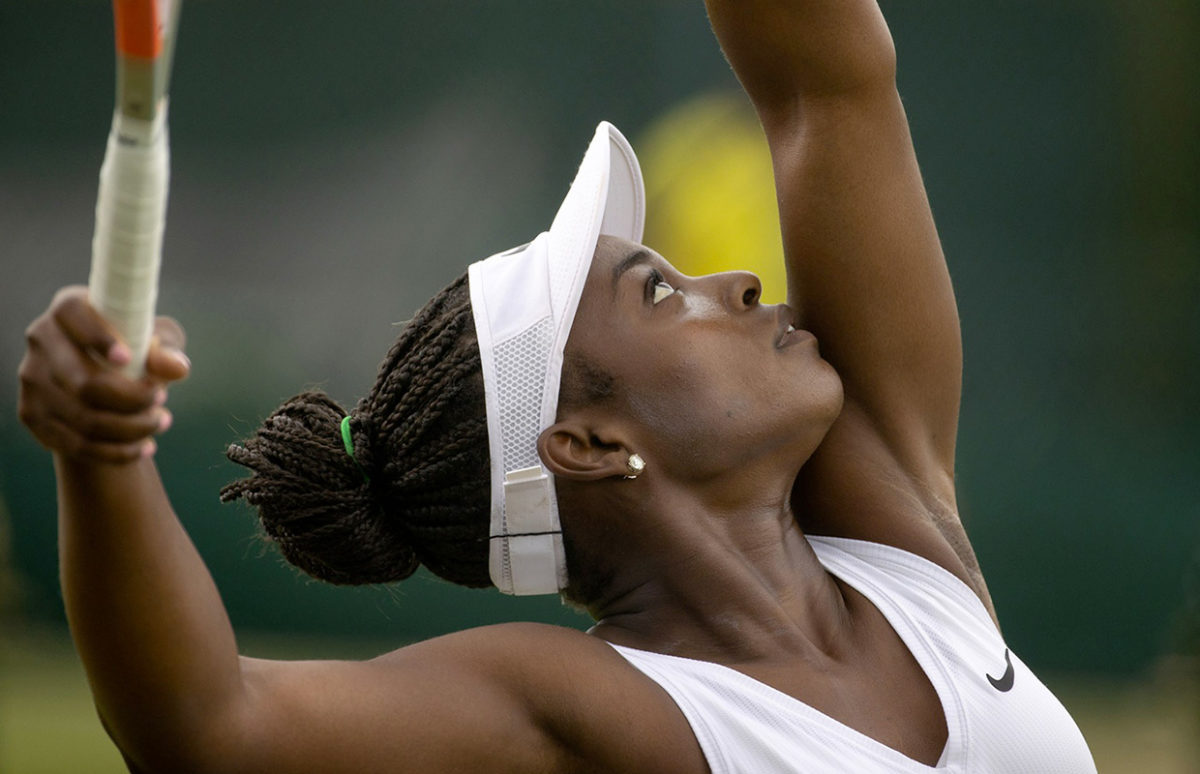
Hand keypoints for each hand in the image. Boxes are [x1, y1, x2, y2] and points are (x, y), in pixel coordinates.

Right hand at [17, 286, 189, 463]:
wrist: (106, 381)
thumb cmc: (137, 347)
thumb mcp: (158, 340)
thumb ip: (167, 347)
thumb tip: (176, 368)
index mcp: (68, 309)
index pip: (72, 314)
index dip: (98, 336)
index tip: (128, 358)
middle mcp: (41, 340)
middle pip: (85, 383)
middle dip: (132, 400)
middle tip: (161, 398)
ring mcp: (32, 379)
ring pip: (84, 419)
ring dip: (132, 428)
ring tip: (160, 421)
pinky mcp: (31, 413)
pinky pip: (76, 444)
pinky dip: (117, 451)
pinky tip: (145, 446)